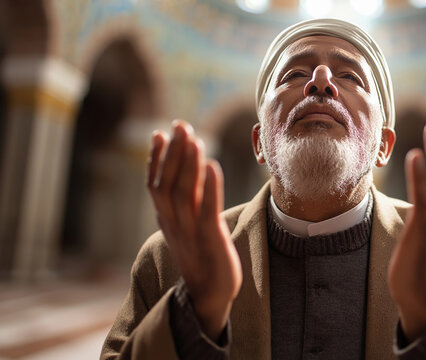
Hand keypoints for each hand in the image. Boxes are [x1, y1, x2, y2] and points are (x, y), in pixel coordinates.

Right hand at [147, 120, 241, 339]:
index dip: (157, 159)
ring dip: (188, 164)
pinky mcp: (210, 239)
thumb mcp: (186, 228)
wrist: (210, 295)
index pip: (155, 185)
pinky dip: (209, 187)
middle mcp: (174, 224)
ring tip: (194, 139)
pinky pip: (207, 210)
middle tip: (181, 126)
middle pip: (168, 183)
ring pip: (183, 193)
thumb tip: (184, 178)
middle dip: (174, 153)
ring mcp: (190, 232)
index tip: (161, 133)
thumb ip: (183, 205)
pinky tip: (213, 165)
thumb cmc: (201, 258)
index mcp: (167, 220)